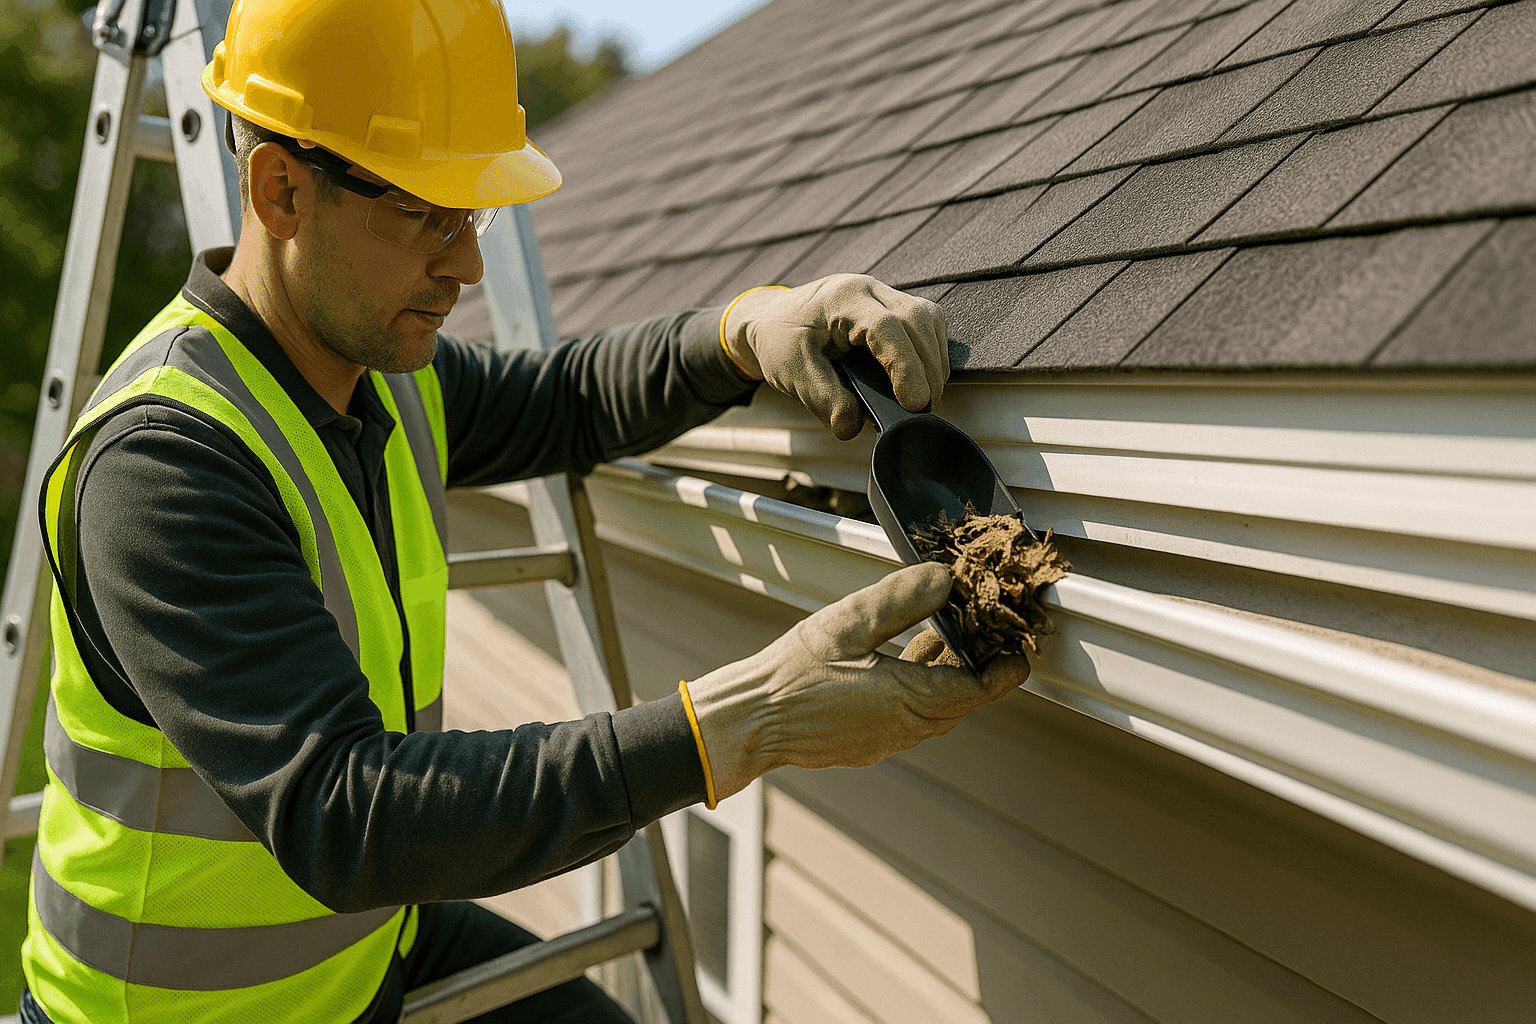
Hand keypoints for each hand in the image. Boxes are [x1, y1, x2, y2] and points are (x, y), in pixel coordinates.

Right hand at [686, 563, 1029, 801]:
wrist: (748, 721)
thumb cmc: (792, 674)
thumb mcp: (849, 623)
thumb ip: (902, 599)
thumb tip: (946, 578)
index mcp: (911, 701)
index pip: (983, 687)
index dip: (1007, 663)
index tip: (1019, 643)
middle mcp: (906, 729)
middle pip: (963, 698)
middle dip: (978, 661)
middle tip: (982, 625)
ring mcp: (885, 740)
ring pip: (936, 707)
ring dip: (947, 672)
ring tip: (944, 632)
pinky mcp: (866, 741)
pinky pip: (909, 714)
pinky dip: (920, 685)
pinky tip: (903, 656)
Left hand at [723, 274, 949, 439]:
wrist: (773, 321)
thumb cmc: (781, 342)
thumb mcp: (791, 372)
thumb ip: (822, 399)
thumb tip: (851, 427)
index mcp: (840, 299)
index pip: (886, 328)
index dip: (905, 366)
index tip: (914, 403)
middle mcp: (867, 289)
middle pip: (917, 320)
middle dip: (927, 369)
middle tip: (923, 410)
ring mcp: (883, 293)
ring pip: (928, 320)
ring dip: (934, 361)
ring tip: (924, 398)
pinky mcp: (893, 305)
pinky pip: (926, 324)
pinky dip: (930, 352)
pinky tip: (920, 377)